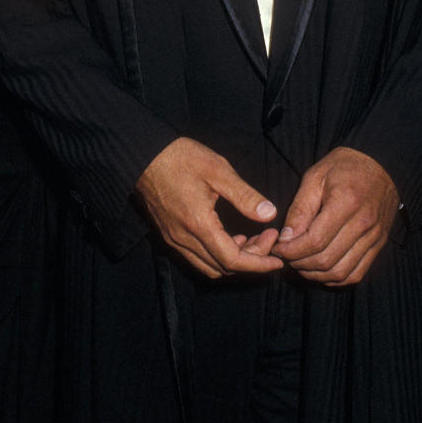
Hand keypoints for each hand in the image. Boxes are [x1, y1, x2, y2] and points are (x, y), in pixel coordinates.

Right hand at [136, 137, 282, 278]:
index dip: (258, 264)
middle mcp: (183, 238)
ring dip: (233, 261)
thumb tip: (269, 214)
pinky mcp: (169, 234)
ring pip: (208, 267)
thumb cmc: (180, 158)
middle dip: (251, 260)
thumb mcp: (218, 171)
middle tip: (268, 238)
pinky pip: (196, 258)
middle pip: (222, 267)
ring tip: (252, 240)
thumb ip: (244, 195)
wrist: (144, 154)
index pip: (232, 260)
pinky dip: (217, 256)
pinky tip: (229, 236)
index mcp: (198, 224)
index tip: (277, 259)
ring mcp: (174, 239)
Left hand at [273, 147, 398, 285]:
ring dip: (315, 274)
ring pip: (341, 272)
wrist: (379, 164)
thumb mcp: (315, 177)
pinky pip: (357, 273)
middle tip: (286, 256)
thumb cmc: (343, 167)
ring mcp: (375, 237)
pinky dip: (336, 278)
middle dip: (299, 263)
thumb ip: (300, 208)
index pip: (314, 241)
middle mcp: (363, 223)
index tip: (278, 247)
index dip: (291, 250)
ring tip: (300, 263)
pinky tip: (321, 270)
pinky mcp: (379, 244)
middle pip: (326, 260)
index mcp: (346, 202)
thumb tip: (286, 238)